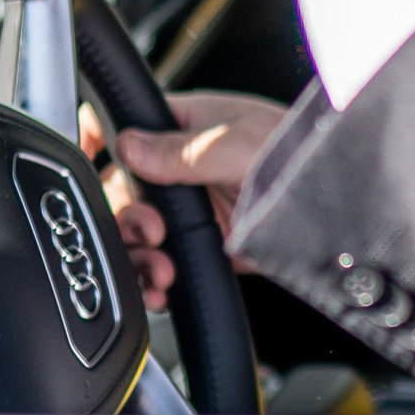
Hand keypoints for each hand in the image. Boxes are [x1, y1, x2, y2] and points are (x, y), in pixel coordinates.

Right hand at [85, 92, 284, 309]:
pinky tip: (160, 289)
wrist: (337, 206)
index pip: (117, 124)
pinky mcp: (199, 244)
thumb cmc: (296, 152)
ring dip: (136, 255)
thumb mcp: (237, 141)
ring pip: (133, 233)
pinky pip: (159, 263)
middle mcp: (175, 167)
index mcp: (179, 126)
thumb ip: (180, 148)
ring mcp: (186, 208)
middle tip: (152, 233)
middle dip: (124, 218)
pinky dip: (151, 281)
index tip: (78, 165)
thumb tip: (128, 146)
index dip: (91, 141)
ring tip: (161, 269)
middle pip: (116, 191)